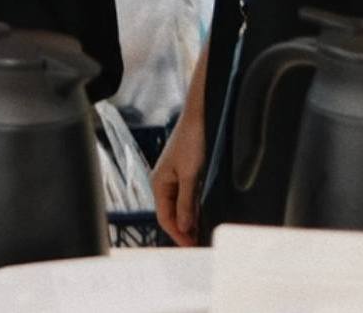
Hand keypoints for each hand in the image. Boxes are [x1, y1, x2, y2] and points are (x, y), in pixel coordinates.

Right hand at [152, 107, 206, 247]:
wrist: (200, 115)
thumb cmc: (191, 139)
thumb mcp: (189, 174)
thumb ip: (186, 202)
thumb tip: (184, 227)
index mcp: (159, 182)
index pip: (164, 217)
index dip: (178, 234)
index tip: (192, 247)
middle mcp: (164, 182)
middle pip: (171, 214)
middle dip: (183, 230)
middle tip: (199, 245)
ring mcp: (175, 178)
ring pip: (180, 207)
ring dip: (189, 221)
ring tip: (202, 235)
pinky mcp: (186, 173)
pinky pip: (187, 198)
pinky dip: (194, 209)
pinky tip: (203, 217)